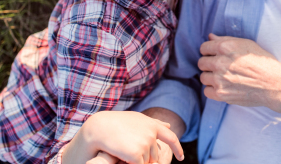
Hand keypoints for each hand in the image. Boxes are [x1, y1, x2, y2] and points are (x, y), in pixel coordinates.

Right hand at [62, 111, 182, 163]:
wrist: (99, 128)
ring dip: (137, 160)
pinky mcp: (137, 155)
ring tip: (123, 149)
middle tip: (128, 148)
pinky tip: (122, 156)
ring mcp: (145, 144)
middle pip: (155, 155)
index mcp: (152, 124)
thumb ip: (153, 123)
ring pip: (147, 162)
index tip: (181, 157)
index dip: (178, 148)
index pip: (171, 137)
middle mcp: (152, 133)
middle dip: (145, 156)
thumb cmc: (115, 123)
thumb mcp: (136, 119)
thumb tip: (168, 125)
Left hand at [198, 34, 280, 110]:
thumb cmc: (263, 62)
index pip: (204, 48)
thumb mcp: (247, 44)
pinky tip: (224, 87)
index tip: (215, 56)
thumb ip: (226, 40)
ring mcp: (220, 79)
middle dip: (209, 64)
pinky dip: (213, 90)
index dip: (209, 52)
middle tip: (220, 68)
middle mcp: (220, 62)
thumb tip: (210, 37)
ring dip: (211, 77)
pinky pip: (206, 91)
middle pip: (201, 63)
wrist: (274, 84)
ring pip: (203, 77)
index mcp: (225, 47)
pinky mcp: (221, 94)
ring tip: (223, 78)